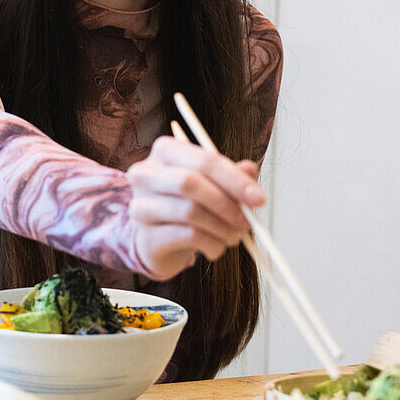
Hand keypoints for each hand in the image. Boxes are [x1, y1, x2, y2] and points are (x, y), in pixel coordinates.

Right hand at [126, 135, 264, 280]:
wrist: (157, 240)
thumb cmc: (186, 204)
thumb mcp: (212, 184)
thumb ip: (231, 175)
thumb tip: (250, 171)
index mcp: (165, 151)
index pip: (203, 160)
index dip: (234, 179)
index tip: (258, 198)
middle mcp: (145, 174)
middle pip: (190, 183)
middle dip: (227, 204)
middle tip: (248, 221)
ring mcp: (140, 206)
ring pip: (190, 212)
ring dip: (223, 228)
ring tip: (234, 236)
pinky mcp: (145, 236)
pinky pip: (187, 237)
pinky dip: (212, 244)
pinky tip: (216, 248)